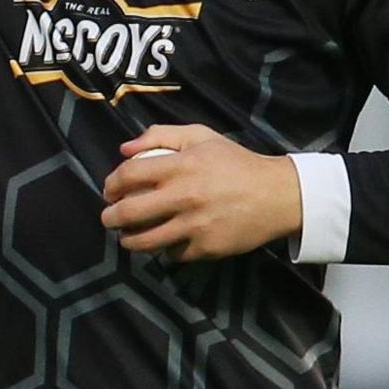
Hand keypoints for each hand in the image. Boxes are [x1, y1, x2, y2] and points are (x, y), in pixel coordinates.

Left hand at [99, 124, 302, 261]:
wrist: (279, 194)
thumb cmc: (236, 162)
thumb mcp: (201, 136)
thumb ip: (160, 135)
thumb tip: (124, 149)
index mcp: (179, 166)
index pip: (128, 175)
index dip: (111, 184)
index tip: (109, 191)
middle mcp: (183, 197)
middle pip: (128, 213)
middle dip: (110, 217)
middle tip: (109, 218)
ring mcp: (195, 225)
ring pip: (145, 241)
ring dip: (128, 240)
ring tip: (127, 237)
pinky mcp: (207, 248)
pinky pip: (173, 253)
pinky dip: (165, 249)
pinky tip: (164, 242)